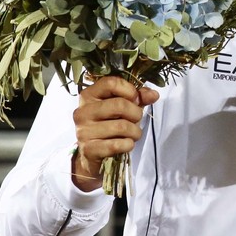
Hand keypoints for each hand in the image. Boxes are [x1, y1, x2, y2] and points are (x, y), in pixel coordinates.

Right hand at [72, 77, 159, 192]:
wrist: (93, 153)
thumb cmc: (109, 124)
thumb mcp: (124, 107)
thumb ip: (139, 97)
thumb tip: (153, 94)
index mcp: (88, 95)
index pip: (111, 83)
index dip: (130, 91)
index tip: (135, 100)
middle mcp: (82, 111)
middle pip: (120, 105)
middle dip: (136, 114)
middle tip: (136, 120)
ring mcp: (83, 131)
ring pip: (122, 126)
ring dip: (135, 132)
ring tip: (133, 134)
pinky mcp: (88, 149)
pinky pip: (117, 145)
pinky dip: (128, 145)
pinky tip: (126, 144)